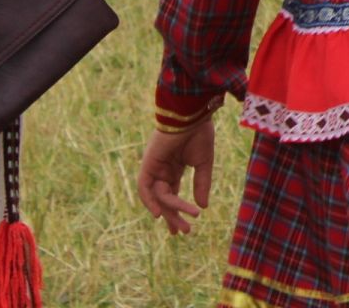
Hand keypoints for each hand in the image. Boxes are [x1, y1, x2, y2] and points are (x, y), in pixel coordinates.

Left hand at [137, 120, 215, 235]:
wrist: (192, 116)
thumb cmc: (200, 134)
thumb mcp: (204, 164)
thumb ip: (201, 185)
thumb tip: (202, 207)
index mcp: (174, 169)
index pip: (173, 195)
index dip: (177, 211)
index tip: (183, 228)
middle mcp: (162, 171)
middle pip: (165, 200)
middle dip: (174, 217)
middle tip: (183, 232)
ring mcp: (154, 168)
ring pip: (158, 197)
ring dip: (169, 211)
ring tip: (182, 224)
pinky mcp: (148, 164)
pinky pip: (144, 188)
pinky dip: (149, 201)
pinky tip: (159, 214)